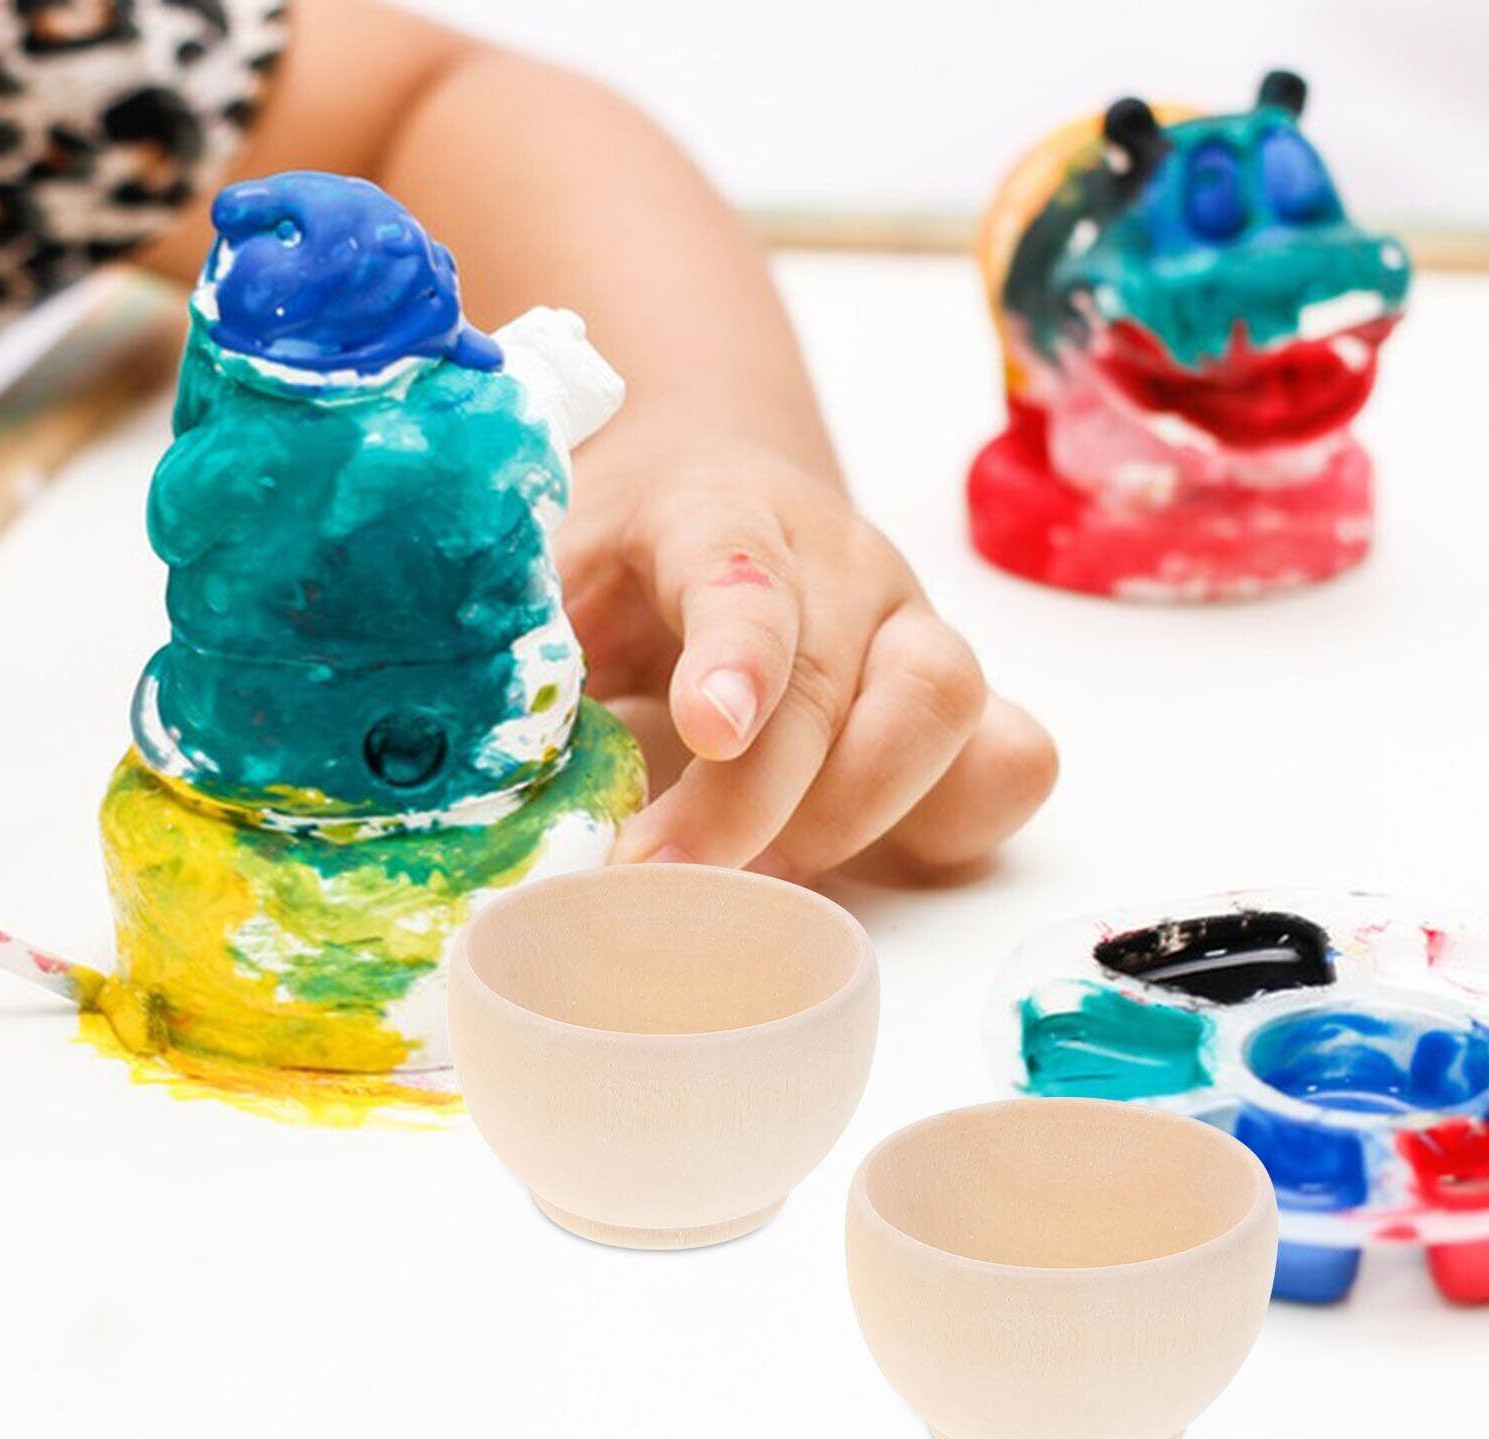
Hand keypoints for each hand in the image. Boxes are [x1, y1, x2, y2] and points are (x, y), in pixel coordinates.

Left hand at [557, 426, 1056, 881]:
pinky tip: (863, 856)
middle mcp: (838, 563)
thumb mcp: (549, 587)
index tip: (709, 730)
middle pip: (841, 673)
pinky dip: (956, 819)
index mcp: (722, 513)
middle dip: (758, 801)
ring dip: (858, 812)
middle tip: (665, 880)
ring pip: (948, 705)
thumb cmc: (622, 566)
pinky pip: (1013, 760)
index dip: (738, 652)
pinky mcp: (958, 699)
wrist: (718, 507)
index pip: (746, 570)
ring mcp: (912, 626)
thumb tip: (475, 783)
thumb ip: (524, 660)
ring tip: (762, 876)